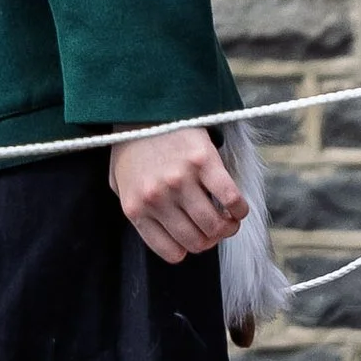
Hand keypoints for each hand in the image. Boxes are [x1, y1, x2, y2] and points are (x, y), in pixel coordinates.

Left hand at [109, 124, 244, 263]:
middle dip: (211, 240)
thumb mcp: (120, 184)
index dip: (189, 249)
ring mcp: (179, 180)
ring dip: (228, 228)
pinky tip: (238, 207)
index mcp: (135, 208)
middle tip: (217, 229)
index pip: (171, 252)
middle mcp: (156, 197)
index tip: (196, 239)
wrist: (143, 108)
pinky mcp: (203, 161)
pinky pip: (231, 198)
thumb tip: (163, 236)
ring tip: (229, 220)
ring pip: (215, 225)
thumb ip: (137, 210)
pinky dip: (240, 209)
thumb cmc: (132, 149)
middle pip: (197, 241)